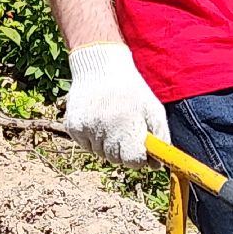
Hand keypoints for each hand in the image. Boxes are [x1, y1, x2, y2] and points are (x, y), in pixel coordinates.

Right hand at [63, 43, 170, 166]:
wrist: (100, 68)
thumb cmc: (132, 91)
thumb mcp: (153, 109)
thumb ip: (160, 136)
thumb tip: (158, 166)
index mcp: (127, 122)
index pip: (133, 159)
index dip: (139, 159)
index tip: (142, 151)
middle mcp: (104, 127)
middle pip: (116, 159)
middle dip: (124, 151)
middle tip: (127, 132)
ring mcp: (86, 127)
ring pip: (100, 154)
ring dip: (108, 145)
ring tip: (113, 122)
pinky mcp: (72, 127)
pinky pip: (86, 146)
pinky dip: (94, 139)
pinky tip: (99, 120)